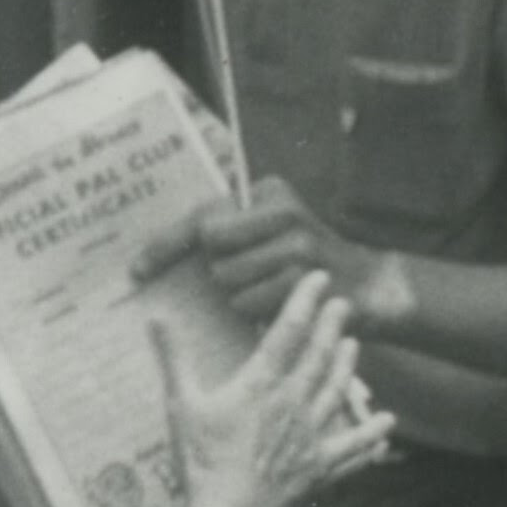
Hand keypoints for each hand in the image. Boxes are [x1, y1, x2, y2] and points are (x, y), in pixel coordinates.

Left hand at [141, 174, 401, 335]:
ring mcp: (296, 244)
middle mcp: (282, 210)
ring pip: (228, 280)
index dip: (165, 244)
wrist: (370, 286)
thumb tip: (158, 254)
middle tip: (253, 276)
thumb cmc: (304, 264)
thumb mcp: (270, 234)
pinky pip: (249, 304)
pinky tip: (282, 306)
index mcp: (269, 193)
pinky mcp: (304, 279)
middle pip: (212, 249)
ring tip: (272, 291)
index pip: (202, 216)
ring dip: (241, 297)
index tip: (136, 269)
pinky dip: (258, 313)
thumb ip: (225, 234)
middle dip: (222, 273)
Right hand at [165, 275, 390, 506]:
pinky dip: (370, 436)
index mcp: (261, 384)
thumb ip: (173, 358)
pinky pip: (351, 448)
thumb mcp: (181, 404)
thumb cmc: (201, 460)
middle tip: (345, 304)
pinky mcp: (319, 466)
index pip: (287, 331)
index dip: (305, 301)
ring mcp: (310, 435)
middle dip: (333, 325)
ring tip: (355, 345)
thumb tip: (156, 316)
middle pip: (319, 356)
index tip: (319, 279)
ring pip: (337, 391)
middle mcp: (293, 403)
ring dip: (347, 366)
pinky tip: (387, 424)